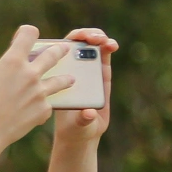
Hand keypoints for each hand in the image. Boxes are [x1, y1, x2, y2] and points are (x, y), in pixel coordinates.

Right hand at [0, 25, 74, 159]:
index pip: (29, 34)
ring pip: (61, 81)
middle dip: (59, 50)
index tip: (28, 35)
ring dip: (66, 79)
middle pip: (52, 54)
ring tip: (70, 79)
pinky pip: (47, 104)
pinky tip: (35, 112)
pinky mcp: (43, 110)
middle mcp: (30, 73)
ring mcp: (39, 92)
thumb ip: (3, 67)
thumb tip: (13, 66)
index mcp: (13, 61)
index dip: (28, 32)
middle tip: (64, 49)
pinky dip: (41, 107)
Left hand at [55, 27, 116, 143]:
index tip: (75, 40)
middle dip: (86, 36)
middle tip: (94, 39)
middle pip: (77, 44)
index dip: (66, 42)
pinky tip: (112, 46)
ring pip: (92, 47)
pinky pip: (104, 56)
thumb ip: (83, 119)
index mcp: (58, 77)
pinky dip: (109, 47)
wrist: (83, 135)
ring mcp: (87, 71)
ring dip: (99, 38)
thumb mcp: (76, 125)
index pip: (59, 51)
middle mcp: (72, 71)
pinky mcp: (102, 74)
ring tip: (106, 42)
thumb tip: (88, 112)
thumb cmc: (73, 128)